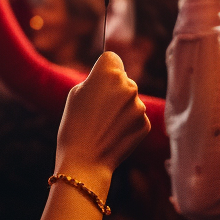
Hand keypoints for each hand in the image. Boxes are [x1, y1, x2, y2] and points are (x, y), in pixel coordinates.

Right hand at [55, 50, 149, 195]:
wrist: (84, 161)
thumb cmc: (74, 125)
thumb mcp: (75, 94)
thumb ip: (95, 81)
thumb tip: (109, 79)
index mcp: (109, 73)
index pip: (112, 58)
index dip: (103, 69)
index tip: (98, 80)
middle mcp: (128, 85)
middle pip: (123, 80)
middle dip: (113, 89)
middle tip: (97, 108)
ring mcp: (139, 105)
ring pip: (130, 99)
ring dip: (121, 108)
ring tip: (103, 125)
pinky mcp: (145, 123)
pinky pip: (136, 117)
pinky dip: (127, 124)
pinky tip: (113, 135)